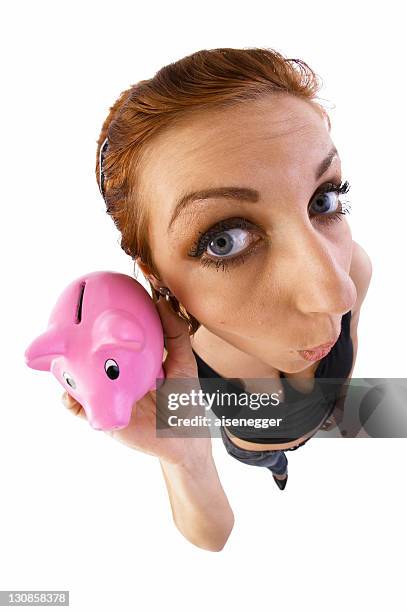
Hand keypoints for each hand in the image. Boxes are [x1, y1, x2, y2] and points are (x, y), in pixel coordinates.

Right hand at [62, 296, 210, 468]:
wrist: (183, 441)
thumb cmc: (184, 400)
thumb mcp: (183, 364)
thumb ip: (175, 335)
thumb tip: (160, 302)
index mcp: (130, 360)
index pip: (108, 339)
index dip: (96, 325)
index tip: (88, 305)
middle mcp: (114, 374)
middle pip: (87, 357)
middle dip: (72, 344)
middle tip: (66, 329)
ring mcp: (105, 394)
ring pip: (77, 379)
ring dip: (64, 369)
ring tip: (61, 359)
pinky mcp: (100, 416)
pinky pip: (78, 407)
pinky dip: (70, 399)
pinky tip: (71, 393)